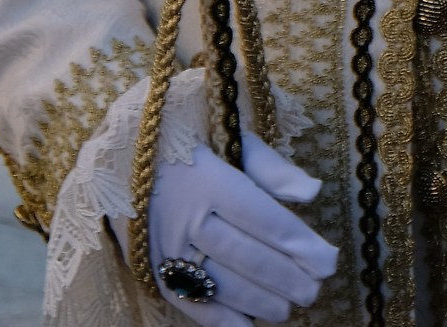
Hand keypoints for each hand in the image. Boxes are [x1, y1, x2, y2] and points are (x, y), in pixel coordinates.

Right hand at [128, 134, 337, 325]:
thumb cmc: (189, 141)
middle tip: (314, 291)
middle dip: (284, 277)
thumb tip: (314, 192)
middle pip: (244, 254)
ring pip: (218, 282)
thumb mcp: (230, 137)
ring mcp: (167, 247)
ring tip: (288, 310)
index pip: (262, 217)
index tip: (328, 261)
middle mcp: (187, 217)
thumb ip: (271, 167)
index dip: (297, 242)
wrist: (118, 158)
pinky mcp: (152, 269)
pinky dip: (217, 319)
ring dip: (257, 301)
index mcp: (211, 179)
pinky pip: (187, 300)